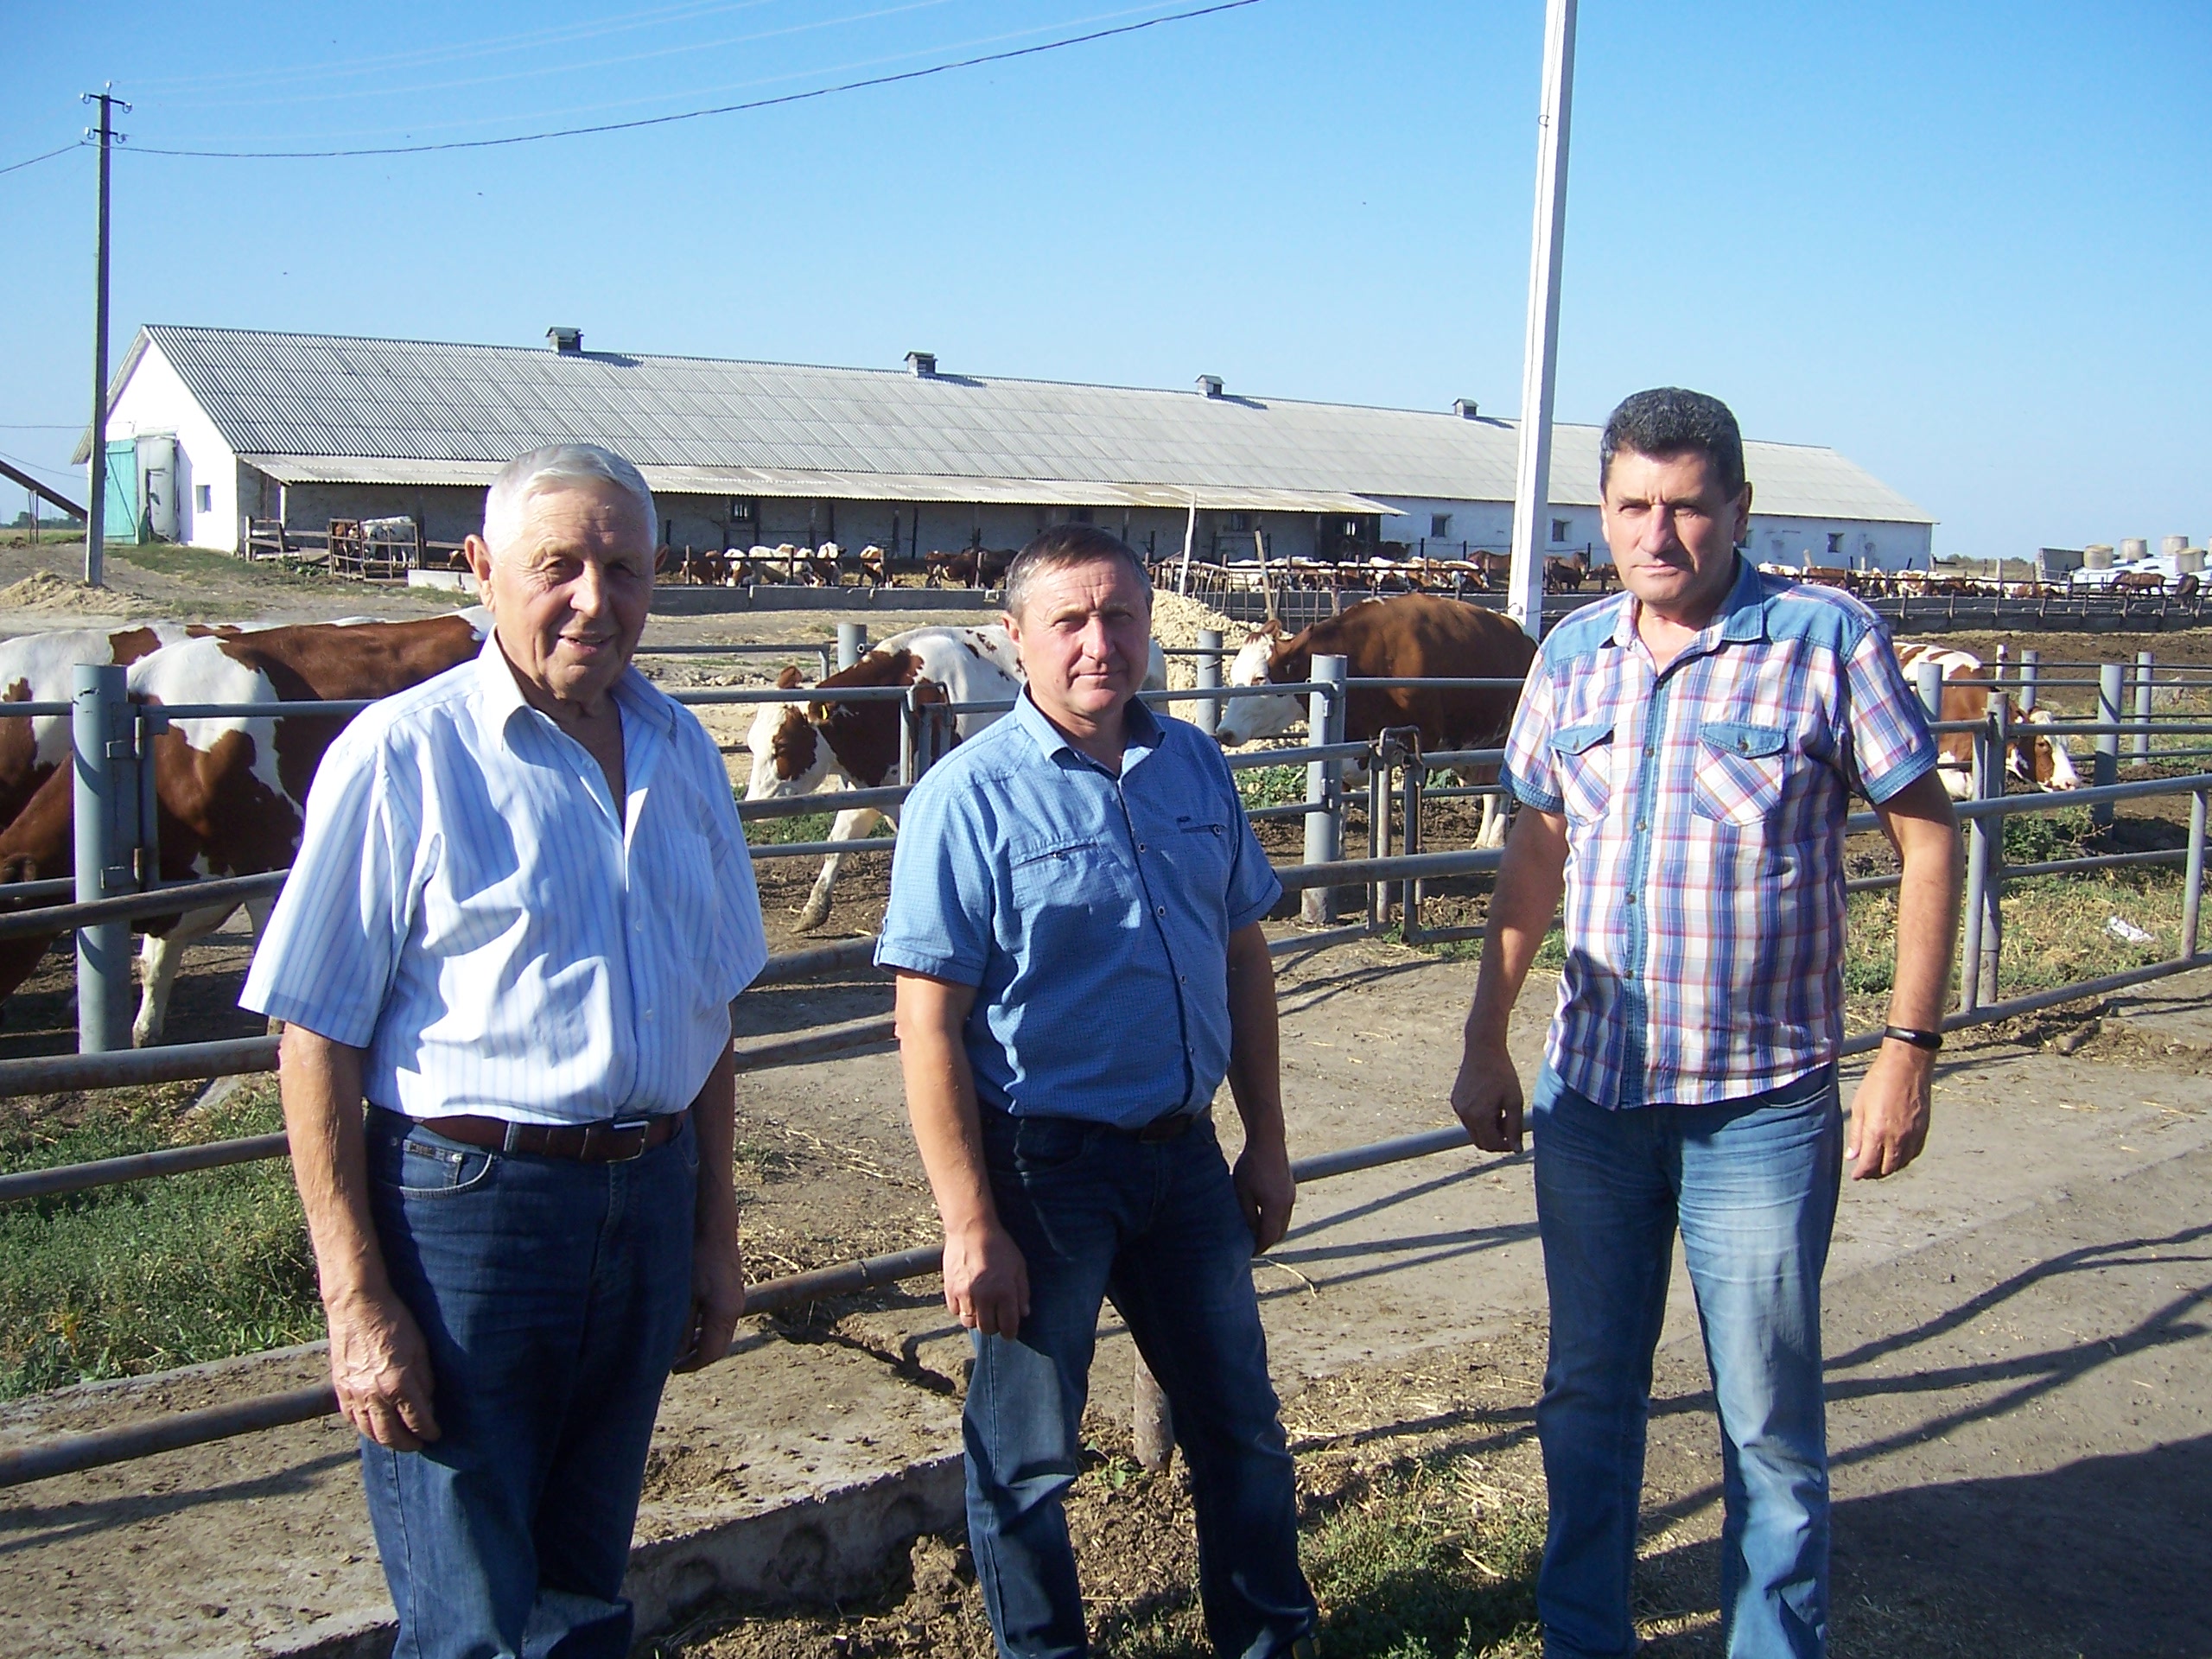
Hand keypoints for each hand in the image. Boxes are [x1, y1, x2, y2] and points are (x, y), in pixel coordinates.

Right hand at [326, 1286, 439, 1450]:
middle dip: (408, 1444)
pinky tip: (373, 1428)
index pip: (417, 1420)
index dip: (428, 1431)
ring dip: (386, 1441)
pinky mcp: (340, 1389)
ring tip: (398, 1441)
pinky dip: (365, 1429)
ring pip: (369, 1432)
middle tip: (419, 1444)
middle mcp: (374, 1394)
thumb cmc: (394, 1321)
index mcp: (398, 1383)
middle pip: (391, 1434)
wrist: (357, 1306)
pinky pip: (352, 1419)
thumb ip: (425, 1380)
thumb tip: (429, 1403)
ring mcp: (354, 1393)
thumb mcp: (420, 1348)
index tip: (435, 1435)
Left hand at [674, 1225, 746, 1371]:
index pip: (710, 1352)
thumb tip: (674, 1352)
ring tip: (680, 1345)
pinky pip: (721, 1317)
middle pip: (719, 1345)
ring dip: (702, 1342)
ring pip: (721, 1331)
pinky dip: (706, 1327)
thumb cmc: (695, 1256)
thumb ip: (680, 1327)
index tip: (673, 1369)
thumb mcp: (681, 1295)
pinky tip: (690, 1322)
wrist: (712, 1225)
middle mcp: (734, 1308)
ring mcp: (735, 1297)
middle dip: (697, 1356)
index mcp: (724, 1313)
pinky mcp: (731, 1288)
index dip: (691, 1365)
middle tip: (675, 1362)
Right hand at [943, 1221, 1028, 1336]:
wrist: (972, 1229)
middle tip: (996, 1320)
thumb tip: (1024, 1313)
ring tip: (981, 1311)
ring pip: (969, 1322)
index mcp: (1004, 1291)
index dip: (1010, 1332)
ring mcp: (965, 1294)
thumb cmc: (999, 1245)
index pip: (1008, 1325)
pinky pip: (955, 1311)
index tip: (1010, 1332)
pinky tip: (968, 1300)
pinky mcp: (950, 1289)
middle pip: (987, 1328)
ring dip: (976, 1320)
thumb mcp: (1018, 1266)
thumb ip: (1022, 1291)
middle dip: (994, 1327)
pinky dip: (961, 1309)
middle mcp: (984, 1296)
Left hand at [1234, 1138, 1296, 1252]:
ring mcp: (1291, 1196)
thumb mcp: (1242, 1192)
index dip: (1260, 1247)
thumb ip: (1248, 1214)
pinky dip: (1276, 1219)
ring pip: (1284, 1222)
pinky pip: (1285, 1212)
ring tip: (1257, 1232)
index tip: (1250, 1254)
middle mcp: (1287, 1204)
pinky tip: (1264, 1215)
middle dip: (1267, 1241)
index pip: (1269, 1237)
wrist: (1269, 1140)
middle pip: (1280, 1233)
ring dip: (1272, 1230)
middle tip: (1253, 1245)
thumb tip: (1251, 1232)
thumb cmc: (1251, 1165)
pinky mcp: (1291, 1188)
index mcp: (1275, 1207)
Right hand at [1450, 1037, 1525, 1152]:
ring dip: (1487, 1129)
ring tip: (1500, 1111)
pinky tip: (1489, 1102)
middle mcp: (1465, 1115)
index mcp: (1480, 1115)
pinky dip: (1479, 1119)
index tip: (1515, 1140)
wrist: (1483, 1049)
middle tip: (1509, 1126)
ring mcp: (1458, 1108)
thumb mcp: (1514, 1101)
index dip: (1505, 1146)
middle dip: (1496, 1141)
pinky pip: (1467, 1119)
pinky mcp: (1455, 1101)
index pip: (1491, 1145)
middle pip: (1480, 1142)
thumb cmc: (1503, 1073)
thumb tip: (1516, 1150)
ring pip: (1473, 1131)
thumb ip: (1515, 1127)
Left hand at [1846, 1042, 1933, 1178]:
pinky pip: (1913, 1154)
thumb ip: (1856, 1134)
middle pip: (1886, 1169)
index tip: (1856, 1175)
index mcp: (1877, 1133)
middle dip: (1874, 1174)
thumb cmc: (1878, 1082)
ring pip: (1901, 1164)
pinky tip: (1896, 1155)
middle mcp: (1896, 1139)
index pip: (1868, 1165)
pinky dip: (1903, 1159)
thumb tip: (1852, 1156)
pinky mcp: (1923, 1131)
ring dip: (1889, 1168)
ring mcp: (1912, 1136)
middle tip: (1866, 1171)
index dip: (1861, 1173)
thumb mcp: (1859, 1106)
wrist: (1907, 1067)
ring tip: (1879, 1164)